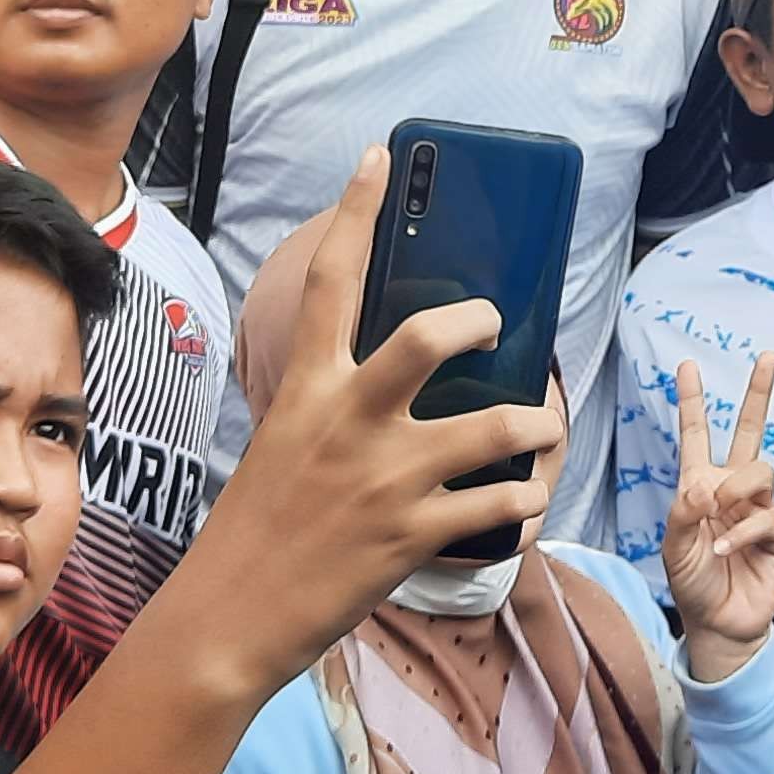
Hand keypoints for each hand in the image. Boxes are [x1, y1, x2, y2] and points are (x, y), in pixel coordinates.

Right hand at [180, 148, 567, 695]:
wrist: (229, 617)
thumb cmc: (259, 526)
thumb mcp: (284, 443)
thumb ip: (333, 403)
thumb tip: (388, 378)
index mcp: (308, 391)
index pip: (331, 283)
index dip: (356, 212)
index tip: (382, 155)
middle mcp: (347, 424)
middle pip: (424, 339)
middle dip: (474, 320)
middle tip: (494, 322)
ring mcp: (382, 480)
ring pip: (490, 429)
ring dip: (534, 423)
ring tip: (543, 423)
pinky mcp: (409, 537)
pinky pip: (495, 507)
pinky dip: (523, 502)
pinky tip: (526, 501)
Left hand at [663, 352, 773, 678]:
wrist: (719, 624)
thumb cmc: (693, 582)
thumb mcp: (674, 547)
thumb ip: (683, 512)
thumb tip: (706, 484)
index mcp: (701, 486)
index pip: (696, 436)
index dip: (692, 402)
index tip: (687, 366)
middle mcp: (732, 490)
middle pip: (750, 432)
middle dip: (759, 394)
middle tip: (767, 357)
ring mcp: (758, 509)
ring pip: (759, 471)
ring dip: (736, 488)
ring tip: (718, 513)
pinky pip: (766, 516)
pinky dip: (741, 531)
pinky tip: (723, 550)